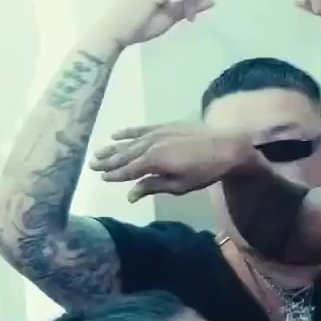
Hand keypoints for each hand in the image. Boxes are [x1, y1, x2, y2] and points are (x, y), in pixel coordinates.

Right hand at [89, 124, 257, 202]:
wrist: (228, 146)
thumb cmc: (206, 171)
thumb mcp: (180, 186)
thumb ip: (153, 187)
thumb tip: (130, 195)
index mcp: (154, 161)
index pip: (128, 170)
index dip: (114, 175)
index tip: (101, 178)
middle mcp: (151, 144)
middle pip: (125, 154)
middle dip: (108, 161)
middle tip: (91, 165)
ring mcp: (158, 132)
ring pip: (130, 141)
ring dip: (113, 147)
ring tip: (98, 152)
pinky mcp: (166, 125)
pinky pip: (142, 128)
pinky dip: (128, 131)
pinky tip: (116, 134)